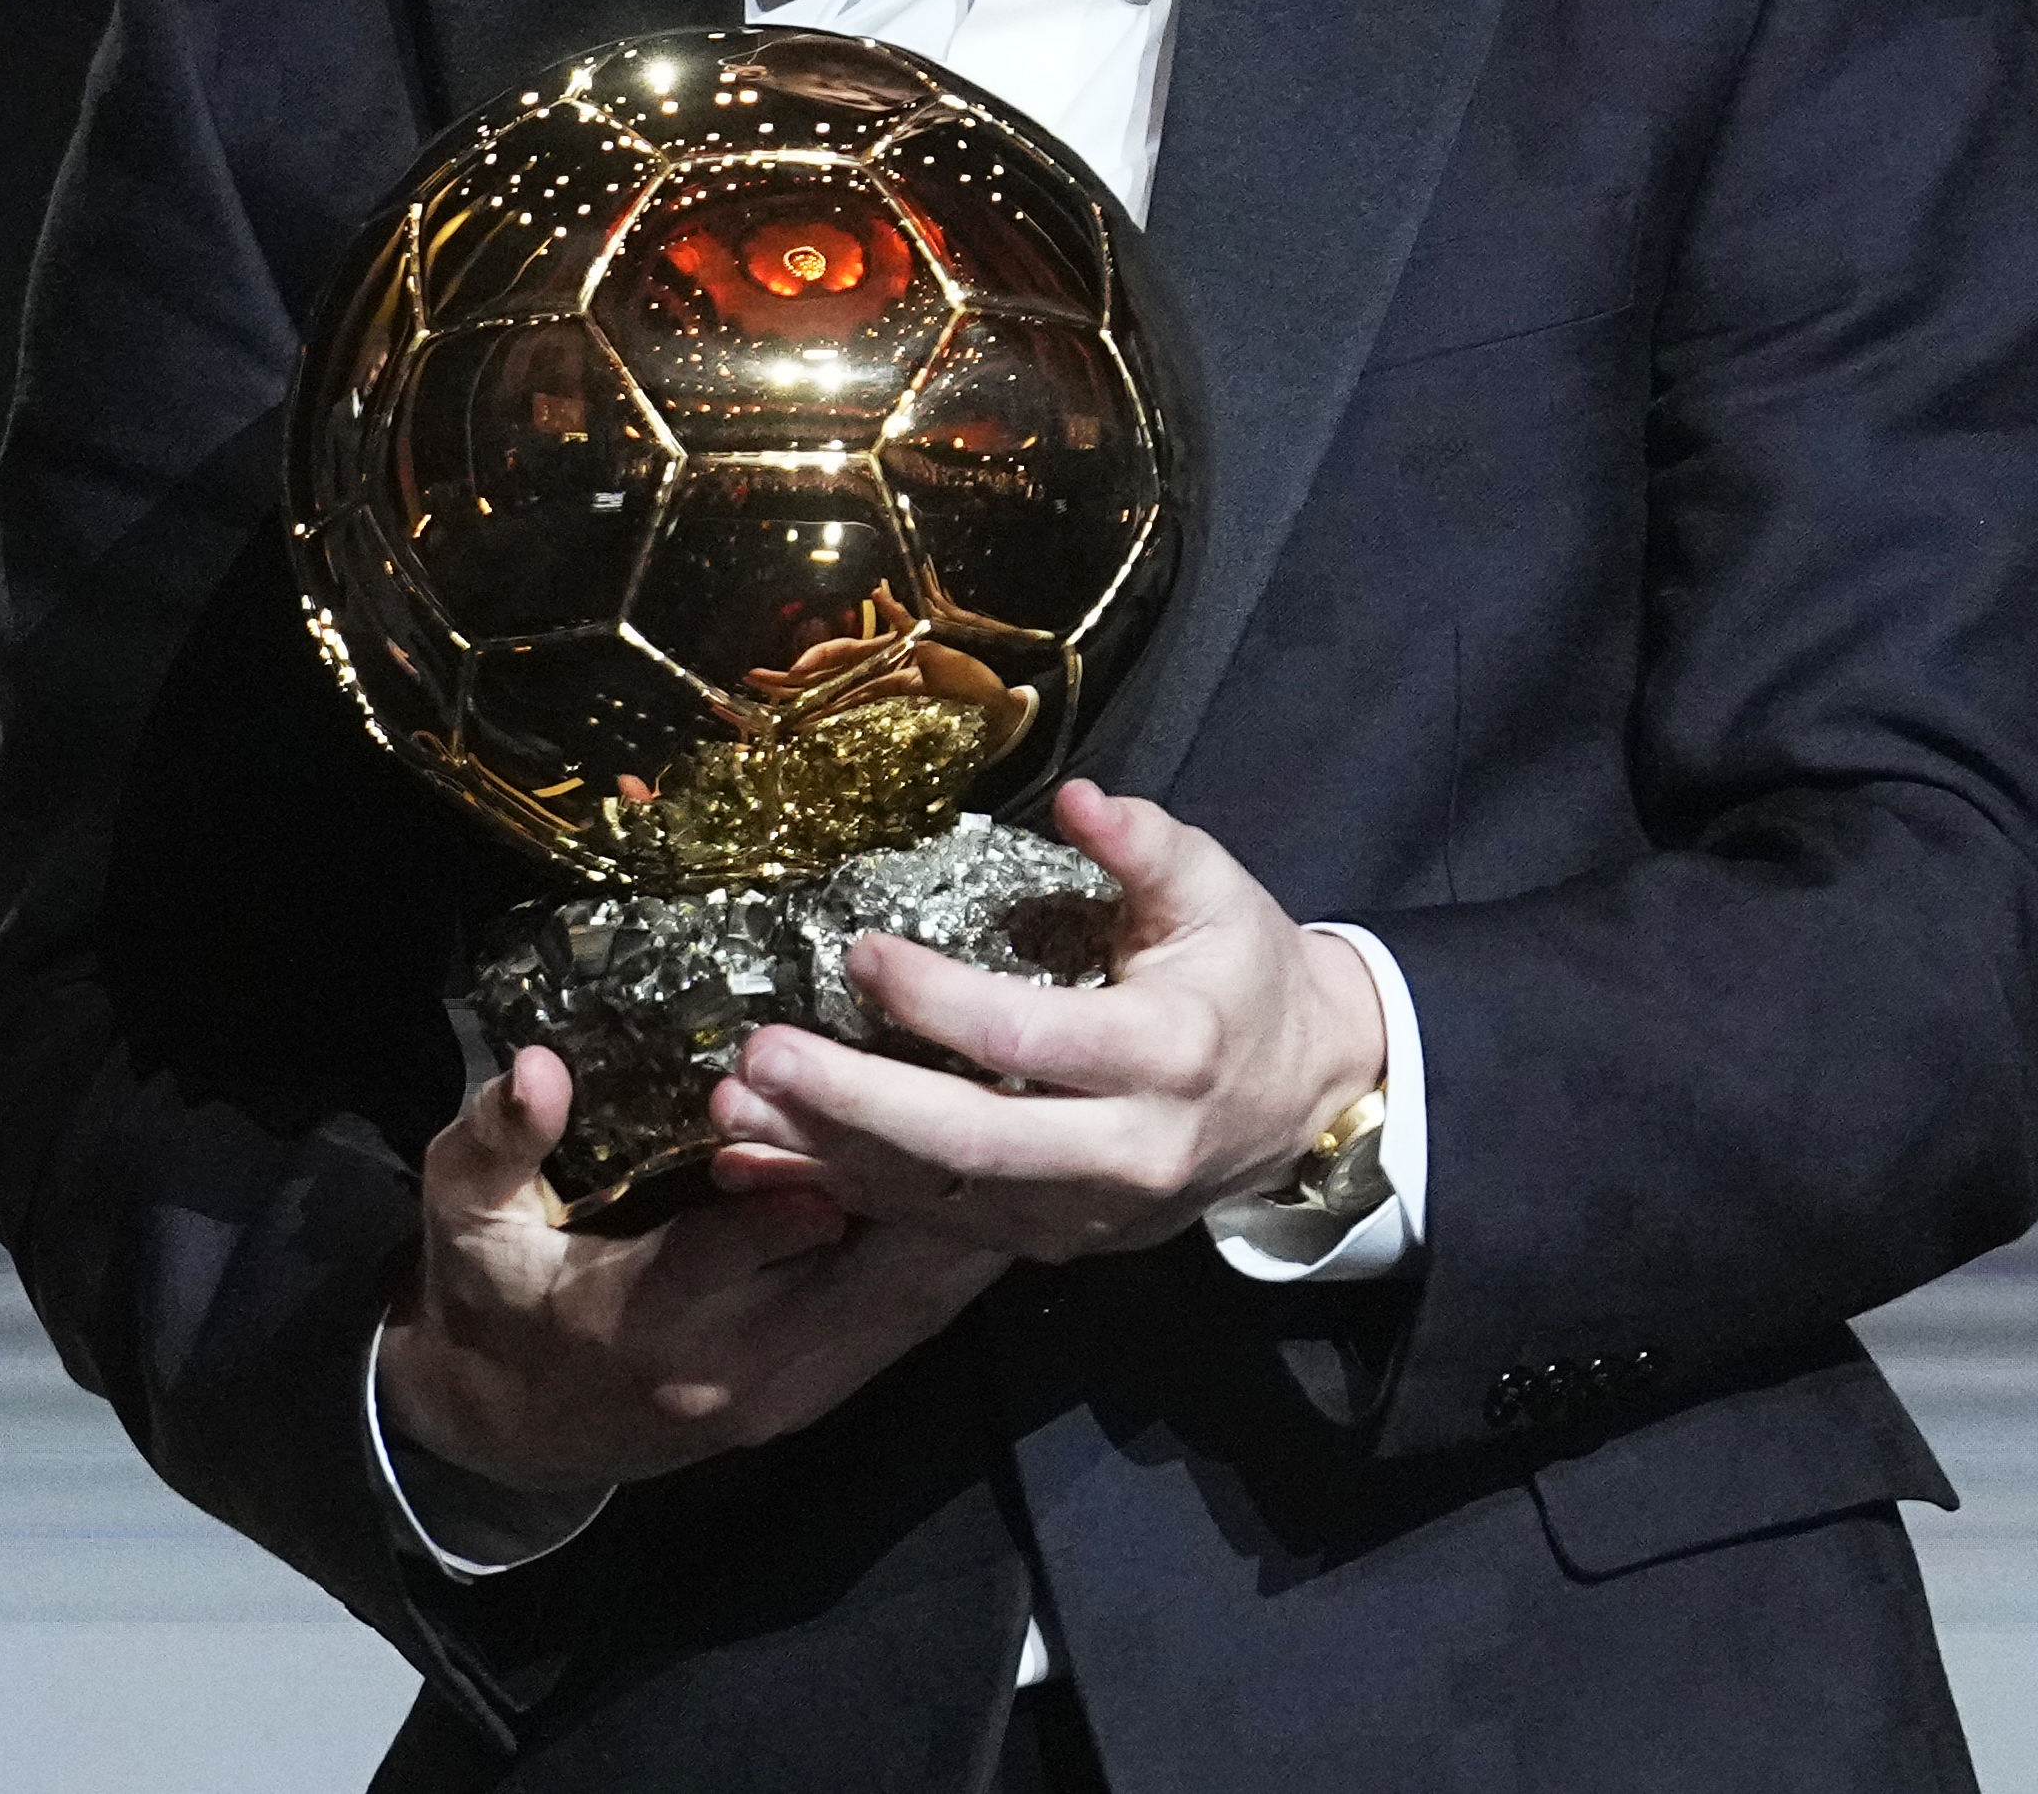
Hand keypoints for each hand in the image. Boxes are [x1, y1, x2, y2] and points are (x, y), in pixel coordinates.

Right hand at [378, 1045, 1010, 1494]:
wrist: (506, 1433)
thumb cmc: (493, 1299)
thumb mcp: (466, 1216)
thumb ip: (496, 1142)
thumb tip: (535, 1071)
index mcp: (652, 1317)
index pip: (760, 1235)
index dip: (824, 1157)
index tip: (893, 1070)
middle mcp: (737, 1368)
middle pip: (870, 1277)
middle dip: (944, 1190)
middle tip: (1024, 1094)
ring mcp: (786, 1394)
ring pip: (906, 1312)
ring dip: (972, 1233)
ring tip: (1047, 1136)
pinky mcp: (814, 1398)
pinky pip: (904, 1333)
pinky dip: (952, 1270)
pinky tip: (1006, 1202)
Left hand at [701, 779, 1386, 1261]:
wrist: (1304, 1098)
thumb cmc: (1245, 976)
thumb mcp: (1216, 892)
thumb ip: (1146, 845)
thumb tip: (1078, 796)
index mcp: (1168, 1055)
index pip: (1031, 1038)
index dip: (937, 1001)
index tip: (859, 951)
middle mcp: (1127, 1151)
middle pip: (971, 1142)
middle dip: (854, 1103)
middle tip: (759, 1054)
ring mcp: (1088, 1212)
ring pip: (942, 1198)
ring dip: (829, 1156)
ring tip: (734, 1106)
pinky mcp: (1055, 1241)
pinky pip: (939, 1229)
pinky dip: (850, 1196)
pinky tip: (768, 1163)